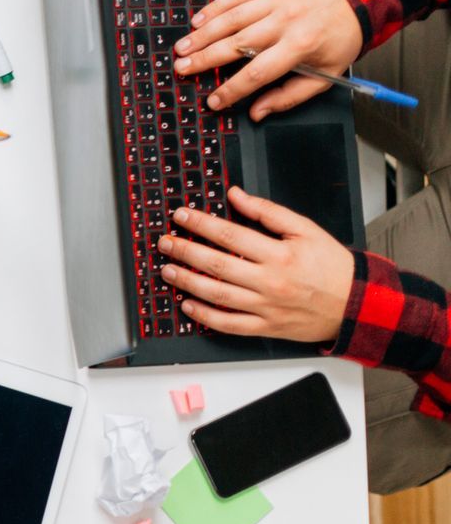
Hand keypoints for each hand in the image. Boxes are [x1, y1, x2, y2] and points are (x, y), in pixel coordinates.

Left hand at [157, 186, 354, 342]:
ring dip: (187, 282)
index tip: (181, 216)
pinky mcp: (266, 327)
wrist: (358, 304)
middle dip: (185, 251)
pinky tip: (188, 305)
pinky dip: (206, 316)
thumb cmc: (333, 266)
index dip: (200, 224)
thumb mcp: (306, 230)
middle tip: (164, 243)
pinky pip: (229, 324)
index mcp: (279, 254)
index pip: (229, 235)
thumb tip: (236, 196)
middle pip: (216, 264)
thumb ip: (269, 212)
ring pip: (217, 295)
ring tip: (167, 271)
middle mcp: (270, 281)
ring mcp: (266, 307)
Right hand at [172, 0, 360, 119]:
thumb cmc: (341, 32)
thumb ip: (291, 95)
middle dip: (205, 59)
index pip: (259, 72)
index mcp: (301, 45)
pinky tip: (199, 20)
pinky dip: (215, 8)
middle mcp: (286, 21)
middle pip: (237, 44)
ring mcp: (276, 0)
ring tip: (182, 48)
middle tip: (183, 68)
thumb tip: (259, 111)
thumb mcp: (328, 72)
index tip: (215, 100)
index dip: (233, 90)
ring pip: (231, 19)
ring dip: (203, 35)